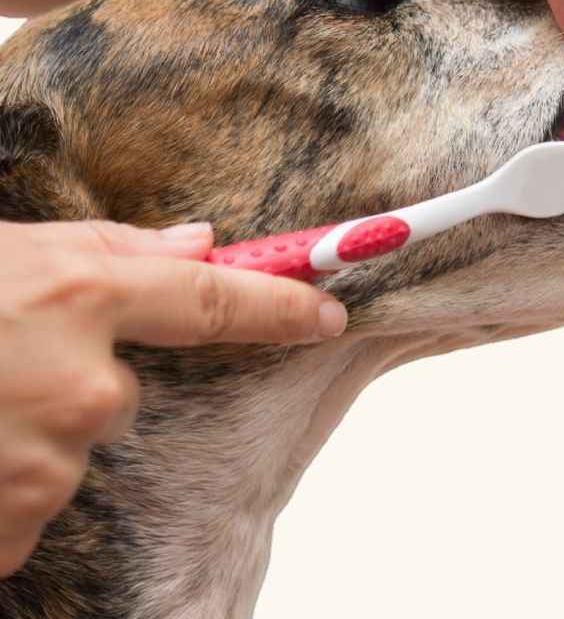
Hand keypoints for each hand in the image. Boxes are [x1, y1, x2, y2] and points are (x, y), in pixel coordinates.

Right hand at [0, 219, 346, 575]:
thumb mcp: (3, 252)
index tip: (326, 310)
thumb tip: (200, 242)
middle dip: (75, 379)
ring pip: (71, 448)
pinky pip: (28, 506)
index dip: (278, 303)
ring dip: (25, 434)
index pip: (214, 298)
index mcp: (82, 295)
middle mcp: (82, 384)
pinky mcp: (12, 527)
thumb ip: (109, 249)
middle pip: (122, 391)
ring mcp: (46, 465)